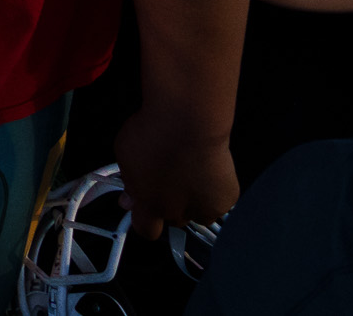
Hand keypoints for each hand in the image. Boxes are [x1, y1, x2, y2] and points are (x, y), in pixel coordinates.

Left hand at [112, 102, 239, 238]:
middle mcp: (177, 214)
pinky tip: (206, 170)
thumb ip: (129, 182)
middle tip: (168, 180)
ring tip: (190, 173)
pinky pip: (218, 202)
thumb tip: (129, 199)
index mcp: (149, 206)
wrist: (189, 121)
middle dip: (169, 205)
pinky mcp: (227, 199)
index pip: (146, 230)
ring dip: (193, 201)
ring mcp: (205, 209)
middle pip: (172, 220)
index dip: (145, 219)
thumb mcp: (125, 155)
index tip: (144, 205)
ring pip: (198, 214)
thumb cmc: (153, 132)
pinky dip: (213, 191)